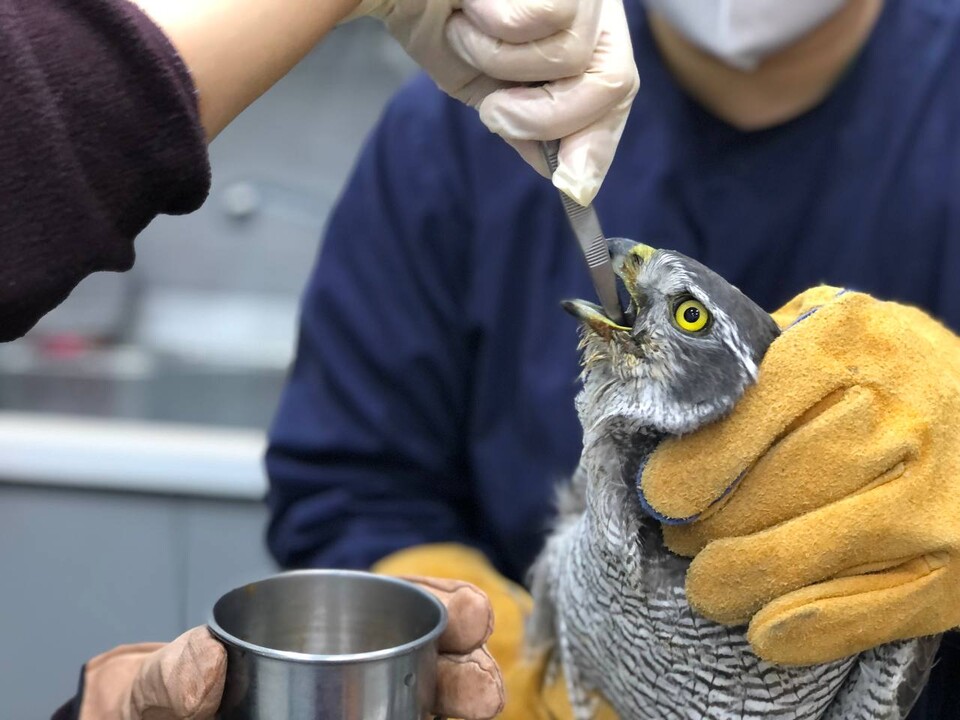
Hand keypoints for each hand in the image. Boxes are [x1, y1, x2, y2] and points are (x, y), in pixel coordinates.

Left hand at [78, 577, 501, 718]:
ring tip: (473, 712)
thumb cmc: (149, 714)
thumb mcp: (144, 689)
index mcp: (318, 638)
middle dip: (471, 671)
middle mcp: (357, 679)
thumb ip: (162, 676)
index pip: (401, 608)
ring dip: (465, 705)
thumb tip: (207, 662)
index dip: (447, 606)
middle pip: (438, 668)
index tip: (470, 616)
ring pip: (435, 708)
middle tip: (477, 690)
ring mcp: (365, 712)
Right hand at [349, 0, 638, 205]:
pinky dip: (493, 27)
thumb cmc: (436, 19)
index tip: (571, 184)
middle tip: (494, 112)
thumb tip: (572, 182)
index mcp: (583, 33)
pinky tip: (470, 3)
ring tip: (466, 28)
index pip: (616, 91)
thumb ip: (531, 131)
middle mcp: (594, 3)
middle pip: (615, 83)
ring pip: (570, 58)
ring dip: (499, 61)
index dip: (597, 143)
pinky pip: (542, 21)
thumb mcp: (485, 89)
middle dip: (548, 117)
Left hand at [638, 287, 959, 664]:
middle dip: (705, 527)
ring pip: (807, 551)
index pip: (744, 414)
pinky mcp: (956, 570)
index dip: (691, 469)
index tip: (659, 496)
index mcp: (849, 342)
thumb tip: (664, 407)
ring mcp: (935, 498)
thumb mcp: (822, 330)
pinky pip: (866, 611)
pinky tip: (762, 630)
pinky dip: (804, 629)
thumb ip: (755, 356)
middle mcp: (901, 415)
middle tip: (678, 539)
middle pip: (771, 489)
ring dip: (738, 578)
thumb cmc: (881, 370)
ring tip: (707, 585)